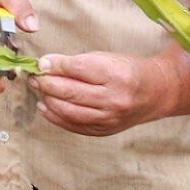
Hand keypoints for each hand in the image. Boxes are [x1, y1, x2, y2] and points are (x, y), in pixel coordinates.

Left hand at [29, 51, 170, 135]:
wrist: (156, 93)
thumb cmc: (128, 70)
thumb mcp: (106, 58)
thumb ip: (77, 62)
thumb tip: (46, 65)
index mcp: (116, 75)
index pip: (76, 69)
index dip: (53, 65)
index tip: (40, 63)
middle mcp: (114, 99)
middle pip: (70, 92)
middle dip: (45, 83)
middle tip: (33, 77)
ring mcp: (110, 118)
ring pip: (69, 112)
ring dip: (47, 100)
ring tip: (38, 90)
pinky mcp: (105, 131)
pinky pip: (74, 126)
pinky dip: (55, 117)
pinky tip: (45, 107)